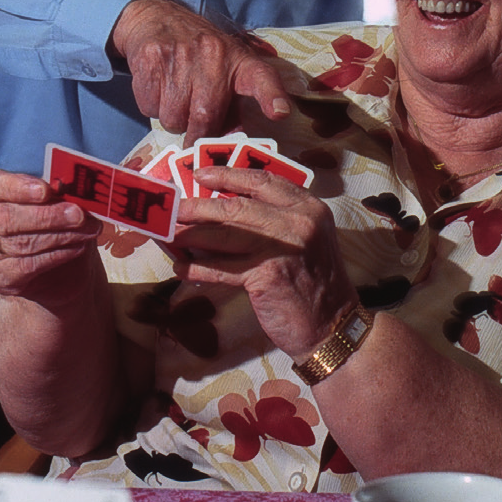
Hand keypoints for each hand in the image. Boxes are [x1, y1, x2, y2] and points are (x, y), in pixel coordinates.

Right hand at [0, 167, 102, 300]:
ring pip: (21, 243)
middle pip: (6, 218)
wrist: (54, 270)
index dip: (17, 187)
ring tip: (89, 229)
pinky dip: (57, 255)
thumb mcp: (54, 200)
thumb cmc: (52, 222)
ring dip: (60, 235)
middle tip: (78, 214)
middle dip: (47, 216)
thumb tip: (75, 188)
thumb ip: (57, 192)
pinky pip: (28, 266)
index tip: (46, 190)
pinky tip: (78, 247)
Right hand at [109, 0, 291, 141]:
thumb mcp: (225, 71)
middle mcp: (213, 54)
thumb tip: (232, 139)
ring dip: (172, 119)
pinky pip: (149, 108)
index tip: (279, 113)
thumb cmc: (199, 55)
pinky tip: (158, 87)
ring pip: (172, 118)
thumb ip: (233, 106)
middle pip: (205, 116)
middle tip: (193, 132)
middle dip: (197, 134)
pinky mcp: (151, 59)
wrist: (158, 18)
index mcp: (238, 60)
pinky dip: (152, 107)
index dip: (272, 96)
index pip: (261, 78)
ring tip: (175, 97)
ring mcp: (179, 55)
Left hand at [171, 163, 355, 359]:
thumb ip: (275, 220)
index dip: (228, 175)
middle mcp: (298, 222)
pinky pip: (222, 269)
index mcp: (308, 207)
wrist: (333, 326)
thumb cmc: (315, 284)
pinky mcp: (267, 275)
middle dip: (198, 207)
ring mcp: (282, 248)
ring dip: (190, 235)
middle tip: (172, 208)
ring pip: (224, 235)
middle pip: (236, 207)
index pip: (262, 181)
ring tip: (168, 235)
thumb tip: (223, 210)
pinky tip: (181, 269)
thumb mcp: (305, 240)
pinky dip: (198, 269)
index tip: (201, 174)